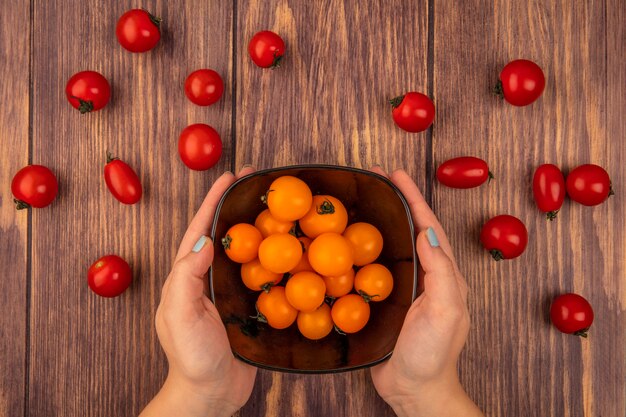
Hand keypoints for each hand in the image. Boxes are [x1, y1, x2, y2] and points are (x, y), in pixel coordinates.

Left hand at [141, 168, 257, 416]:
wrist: (211, 394)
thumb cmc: (191, 357)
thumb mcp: (180, 316)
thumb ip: (186, 278)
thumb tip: (204, 240)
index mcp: (186, 276)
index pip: (199, 230)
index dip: (213, 202)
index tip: (230, 177)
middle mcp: (207, 279)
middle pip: (222, 234)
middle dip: (236, 207)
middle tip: (258, 185)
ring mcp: (227, 292)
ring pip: (243, 252)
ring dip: (256, 229)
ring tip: (277, 209)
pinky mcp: (247, 307)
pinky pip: (260, 276)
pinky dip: (272, 259)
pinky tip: (290, 252)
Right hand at [369, 168, 482, 416]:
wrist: (414, 389)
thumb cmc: (434, 353)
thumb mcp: (445, 311)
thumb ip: (441, 273)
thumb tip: (427, 233)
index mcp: (444, 274)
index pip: (428, 226)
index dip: (413, 198)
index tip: (395, 174)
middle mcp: (424, 275)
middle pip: (410, 228)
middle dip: (395, 201)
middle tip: (374, 178)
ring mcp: (405, 287)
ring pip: (392, 244)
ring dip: (379, 220)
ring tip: (359, 201)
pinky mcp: (385, 300)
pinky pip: (374, 267)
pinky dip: (363, 249)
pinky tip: (346, 244)